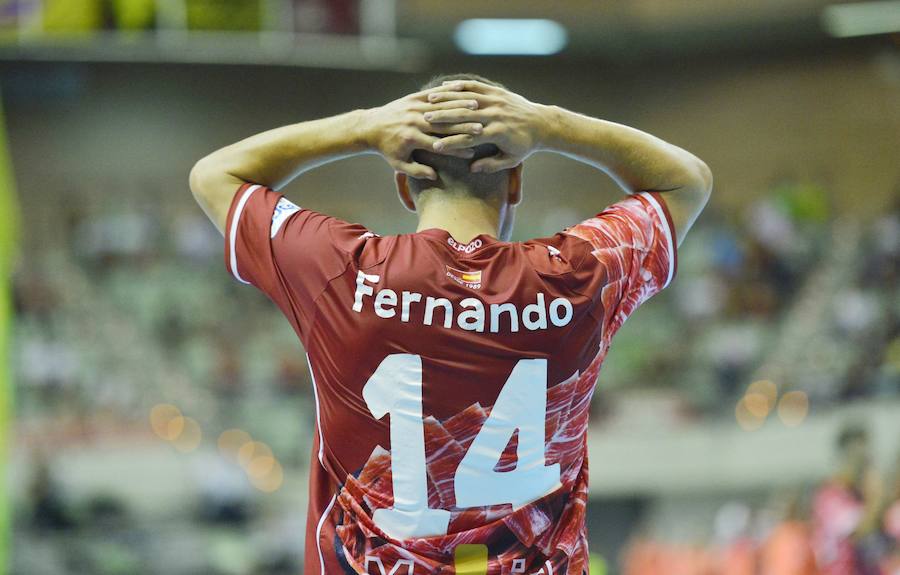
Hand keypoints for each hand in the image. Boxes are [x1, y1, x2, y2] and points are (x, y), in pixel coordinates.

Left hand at [362, 84, 484, 178]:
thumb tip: (434, 176)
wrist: (371, 127)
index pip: (439, 145)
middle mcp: (414, 122)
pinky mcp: (413, 98)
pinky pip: (433, 94)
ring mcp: (413, 108)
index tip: (471, 153)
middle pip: (443, 125)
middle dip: (462, 127)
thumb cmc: (387, 149)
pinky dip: (448, 93)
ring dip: (459, 107)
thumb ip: (416, 171)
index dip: (455, 149)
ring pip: (441, 107)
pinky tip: (462, 91)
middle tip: (482, 129)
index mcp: (412, 139)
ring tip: (478, 108)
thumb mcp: (399, 164)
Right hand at [422, 80, 547, 172]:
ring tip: (429, 102)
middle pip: (464, 116)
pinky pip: (475, 86)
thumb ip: (491, 165)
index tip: (435, 147)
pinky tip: (444, 87)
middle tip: (424, 120)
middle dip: (443, 118)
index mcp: (497, 133)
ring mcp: (497, 100)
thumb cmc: (525, 145)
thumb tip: (472, 168)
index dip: (452, 143)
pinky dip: (459, 86)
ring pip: (467, 98)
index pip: (469, 139)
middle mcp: (496, 114)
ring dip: (446, 99)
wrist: (542, 123)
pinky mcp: (497, 91)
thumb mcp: (511, 159)